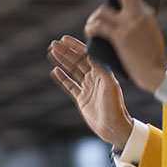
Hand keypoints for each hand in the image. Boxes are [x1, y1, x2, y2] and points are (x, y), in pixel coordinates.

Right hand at [48, 35, 133, 150]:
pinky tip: (55, 70)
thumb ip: (101, 69)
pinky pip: (69, 85)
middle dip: (66, 52)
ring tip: (52, 53)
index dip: (75, 46)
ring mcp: (87, 88)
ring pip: (72, 71)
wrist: (113, 127)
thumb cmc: (115, 106)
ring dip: (62, 61)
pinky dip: (62, 78)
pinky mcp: (81, 98)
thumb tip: (92, 53)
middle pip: (77, 61)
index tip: (65, 39)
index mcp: (102, 72)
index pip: (87, 55)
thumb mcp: (109, 85)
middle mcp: (95, 78)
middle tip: (53, 44)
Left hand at [84, 0, 166, 92]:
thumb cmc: (151, 56)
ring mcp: (130, 23)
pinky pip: (100, 26)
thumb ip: (136, 19)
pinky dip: (92, 28)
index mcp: (146, 11)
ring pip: (102, 12)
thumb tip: (117, 11)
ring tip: (90, 28)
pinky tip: (90, 32)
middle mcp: (139, 13)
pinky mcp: (121, 36)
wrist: (157, 73)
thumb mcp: (148, 31)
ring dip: (93, 19)